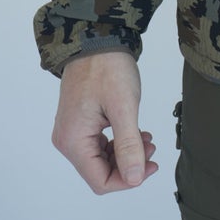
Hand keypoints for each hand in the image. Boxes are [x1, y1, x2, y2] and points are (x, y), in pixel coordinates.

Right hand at [51, 49, 159, 193]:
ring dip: (126, 153)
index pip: (100, 181)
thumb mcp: (124, 107)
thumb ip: (128, 145)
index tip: (151, 165)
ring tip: (147, 138)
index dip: (127, 180)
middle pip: (100, 172)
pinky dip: (119, 143)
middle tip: (152, 148)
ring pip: (101, 159)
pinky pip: (99, 144)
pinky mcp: (80, 122)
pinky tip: (136, 133)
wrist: (96, 38)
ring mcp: (72, 131)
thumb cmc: (108, 68)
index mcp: (73, 141)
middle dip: (129, 165)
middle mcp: (67, 140)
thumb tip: (134, 179)